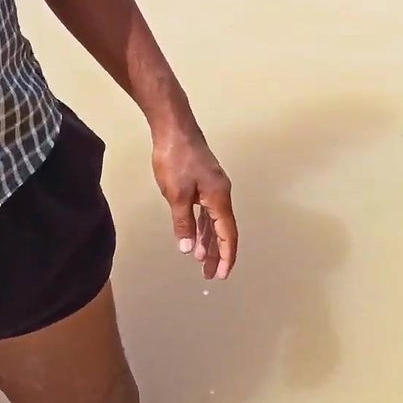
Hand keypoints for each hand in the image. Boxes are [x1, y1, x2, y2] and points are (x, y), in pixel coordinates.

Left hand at [152, 128, 236, 279]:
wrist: (174, 128)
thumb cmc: (176, 159)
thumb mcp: (176, 194)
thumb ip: (183, 222)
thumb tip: (187, 249)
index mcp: (219, 198)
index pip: (228, 233)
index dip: (226, 255)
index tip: (222, 274)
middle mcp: (220, 194)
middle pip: (223, 230)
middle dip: (217, 253)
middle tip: (210, 275)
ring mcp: (212, 188)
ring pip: (214, 221)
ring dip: (208, 241)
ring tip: (201, 262)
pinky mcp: (202, 183)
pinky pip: (206, 211)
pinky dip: (201, 226)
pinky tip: (195, 236)